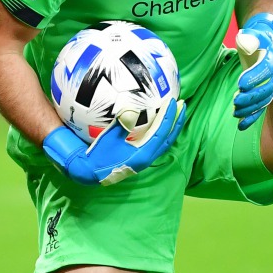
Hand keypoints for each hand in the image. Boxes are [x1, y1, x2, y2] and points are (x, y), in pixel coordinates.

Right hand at [42, 98, 185, 185]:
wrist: (90, 171)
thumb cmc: (99, 154)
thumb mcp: (109, 137)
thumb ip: (122, 124)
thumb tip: (131, 110)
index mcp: (142, 154)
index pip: (162, 133)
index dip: (169, 117)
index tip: (173, 102)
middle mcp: (147, 157)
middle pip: (169, 137)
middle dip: (177, 121)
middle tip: (183, 104)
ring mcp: (144, 158)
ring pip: (164, 140)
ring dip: (171, 125)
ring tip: (176, 111)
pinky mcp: (140, 156)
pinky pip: (156, 141)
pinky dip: (161, 130)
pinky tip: (160, 120)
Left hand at [233, 11, 272, 130]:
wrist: (264, 42)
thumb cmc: (255, 37)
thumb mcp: (252, 33)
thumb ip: (249, 38)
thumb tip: (247, 44)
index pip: (266, 69)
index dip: (255, 77)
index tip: (240, 84)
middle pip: (267, 89)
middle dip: (251, 97)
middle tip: (236, 101)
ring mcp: (272, 85)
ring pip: (264, 101)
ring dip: (250, 109)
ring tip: (235, 112)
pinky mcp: (265, 93)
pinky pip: (260, 108)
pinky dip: (251, 117)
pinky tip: (241, 126)